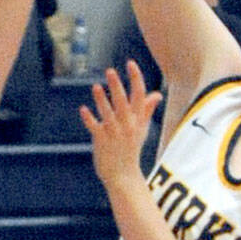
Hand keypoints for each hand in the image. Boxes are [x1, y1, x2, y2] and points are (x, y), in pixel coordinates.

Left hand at [79, 61, 161, 192]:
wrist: (123, 175)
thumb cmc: (131, 149)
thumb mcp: (142, 129)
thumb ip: (147, 110)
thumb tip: (157, 94)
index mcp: (138, 120)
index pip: (139, 95)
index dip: (135, 78)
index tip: (131, 63)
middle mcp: (127, 125)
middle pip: (123, 102)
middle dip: (117, 86)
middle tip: (110, 70)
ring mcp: (114, 134)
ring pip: (108, 114)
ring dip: (101, 100)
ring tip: (95, 86)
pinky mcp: (102, 142)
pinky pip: (95, 128)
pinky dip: (89, 119)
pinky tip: (83, 110)